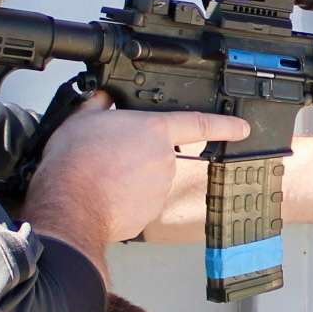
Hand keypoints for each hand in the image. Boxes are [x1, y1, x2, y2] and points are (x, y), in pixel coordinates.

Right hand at [25, 97, 249, 247]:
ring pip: (148, 179)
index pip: (199, 123)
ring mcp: (159, 189)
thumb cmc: (76, 163)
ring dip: (130, 177)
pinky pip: (139, 201)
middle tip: (109, 156)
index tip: (242, 128)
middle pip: (159, 153)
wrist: (70, 207)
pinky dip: (125, 199)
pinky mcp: (149, 213)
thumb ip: (100, 105)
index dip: (224, 125)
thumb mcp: (82, 119)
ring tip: (100, 176)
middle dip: (139, 155)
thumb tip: (102, 99)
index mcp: (154, 131)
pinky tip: (104, 194)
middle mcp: (164, 159)